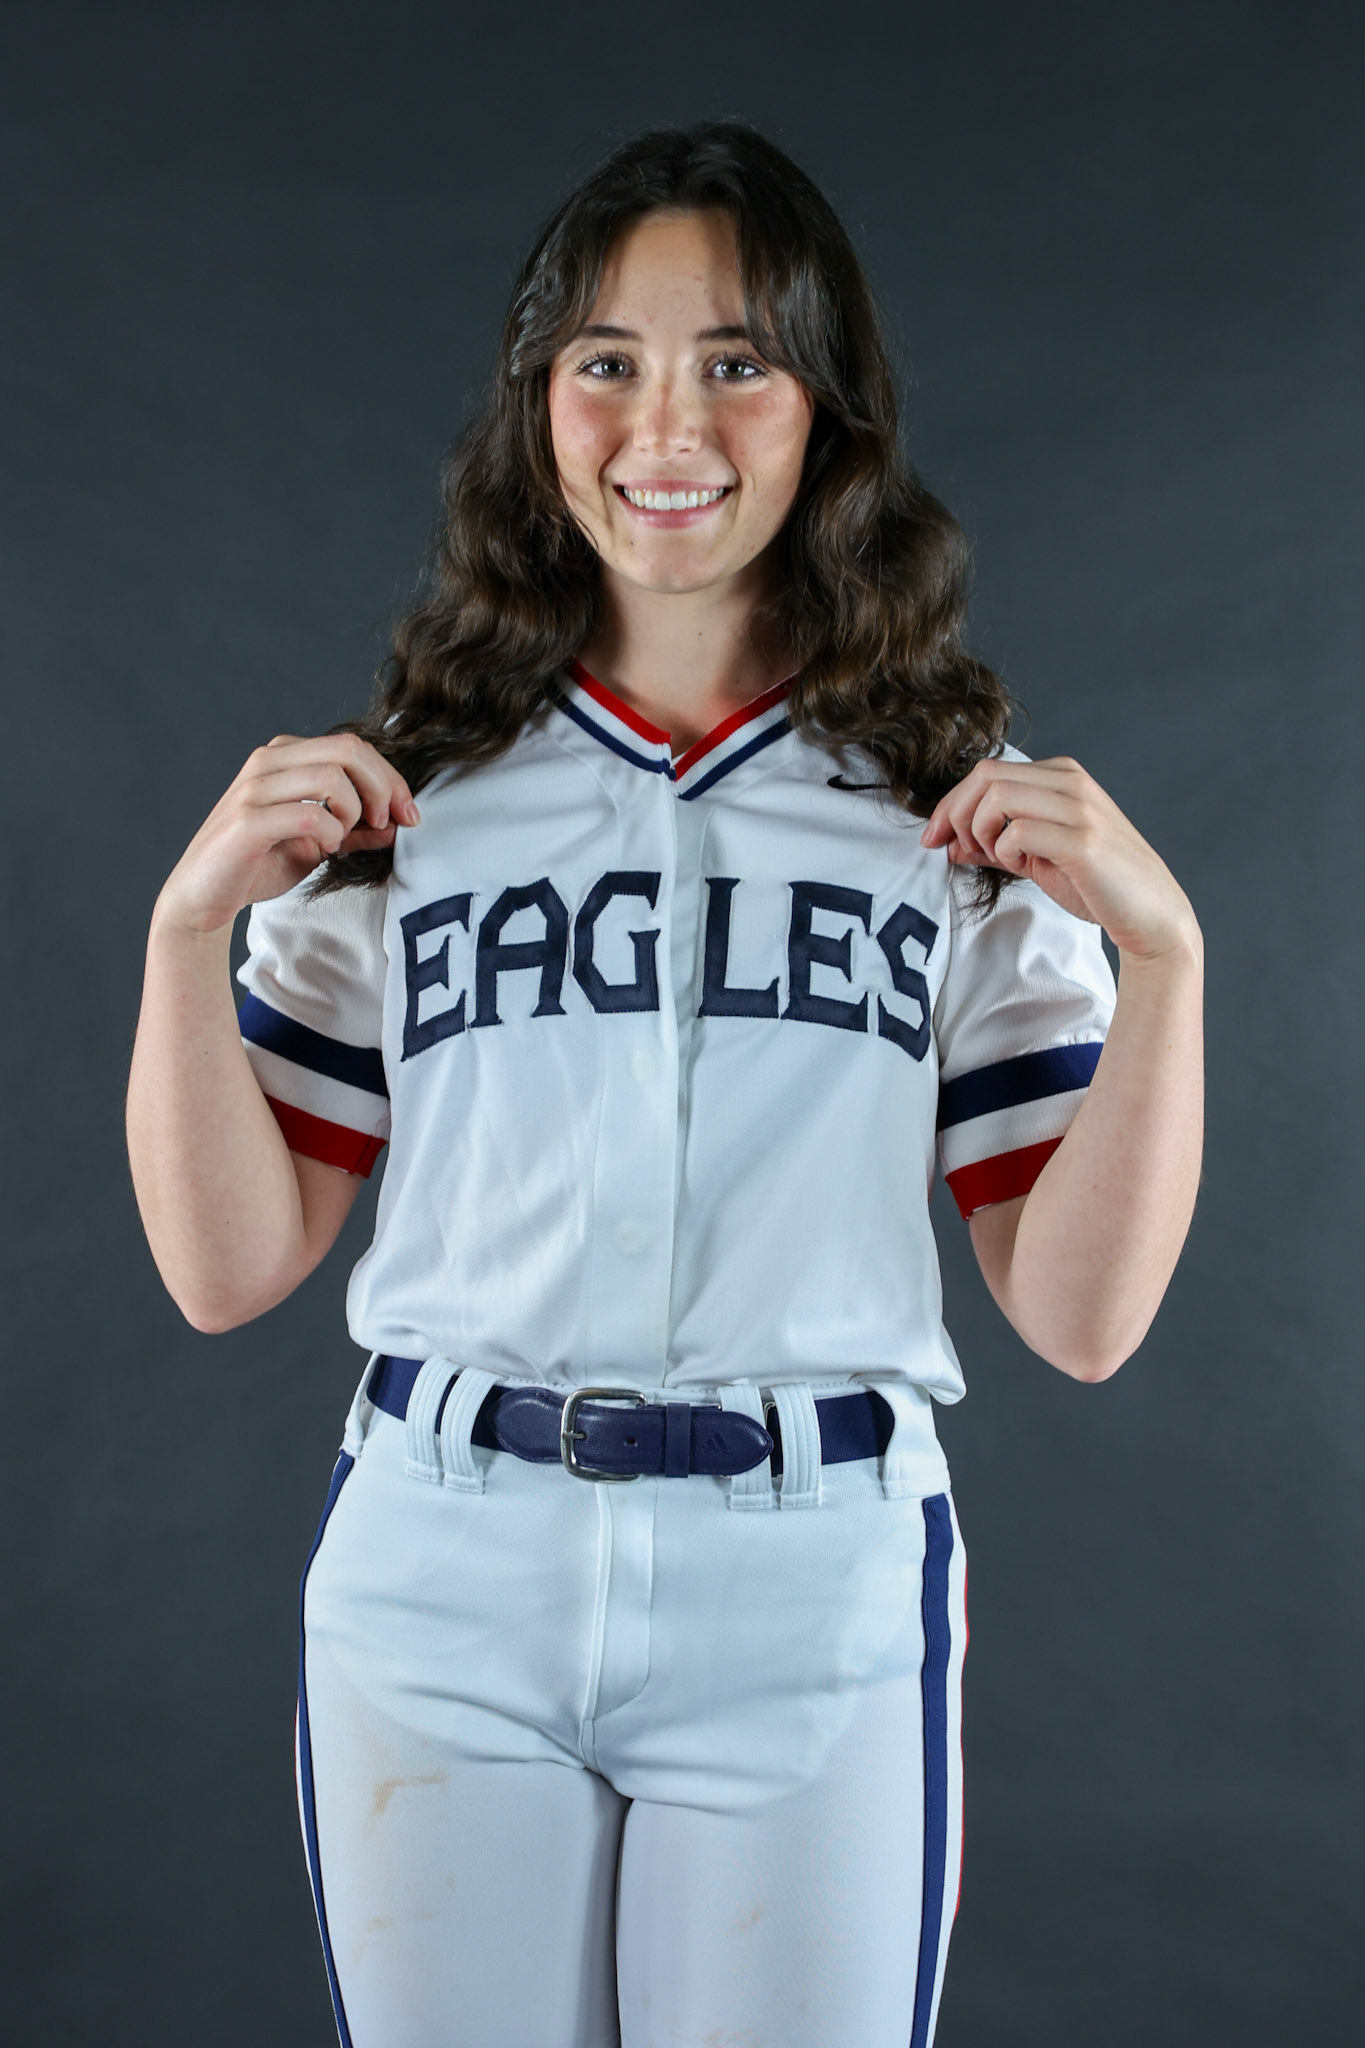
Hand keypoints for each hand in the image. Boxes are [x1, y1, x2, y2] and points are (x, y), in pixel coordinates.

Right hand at [154, 733, 419, 935]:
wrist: (201, 898)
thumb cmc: (256, 864)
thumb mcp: (316, 844)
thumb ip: (354, 830)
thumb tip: (397, 823)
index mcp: (284, 756)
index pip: (351, 747)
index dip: (390, 778)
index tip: (408, 813)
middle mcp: (267, 762)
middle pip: (347, 749)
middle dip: (383, 787)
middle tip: (388, 822)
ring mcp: (254, 789)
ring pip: (331, 777)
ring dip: (354, 812)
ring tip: (344, 837)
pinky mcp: (248, 821)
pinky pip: (311, 816)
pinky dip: (331, 835)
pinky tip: (324, 849)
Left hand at [919, 756, 1198, 961]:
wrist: (1152, 916)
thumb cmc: (1097, 885)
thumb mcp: (1038, 857)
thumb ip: (997, 843)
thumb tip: (949, 841)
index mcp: (1062, 776)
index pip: (988, 771)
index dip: (951, 802)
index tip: (934, 836)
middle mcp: (1072, 783)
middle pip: (986, 776)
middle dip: (954, 813)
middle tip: (950, 848)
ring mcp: (1079, 809)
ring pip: (998, 797)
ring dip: (980, 832)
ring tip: (997, 858)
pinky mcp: (1082, 841)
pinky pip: (1018, 831)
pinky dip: (1004, 851)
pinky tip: (1019, 866)